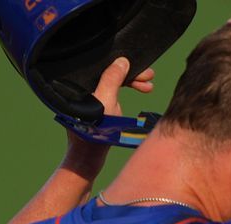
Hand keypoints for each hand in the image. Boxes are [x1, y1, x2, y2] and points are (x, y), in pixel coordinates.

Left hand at [63, 57, 155, 174]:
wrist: (89, 155)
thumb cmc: (95, 129)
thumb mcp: (106, 100)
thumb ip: (112, 78)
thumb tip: (122, 60)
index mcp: (81, 82)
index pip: (105, 66)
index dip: (125, 66)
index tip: (142, 69)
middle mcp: (83, 87)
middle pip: (110, 73)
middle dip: (131, 75)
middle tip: (150, 77)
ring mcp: (89, 96)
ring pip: (113, 82)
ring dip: (132, 83)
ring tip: (149, 87)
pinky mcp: (94, 105)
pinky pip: (113, 91)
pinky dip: (126, 91)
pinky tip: (138, 92)